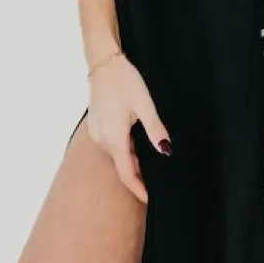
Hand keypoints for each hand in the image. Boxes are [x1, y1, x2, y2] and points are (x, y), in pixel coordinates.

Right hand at [86, 53, 172, 203]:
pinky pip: (112, 143)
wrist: (103, 62)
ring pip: (117, 153)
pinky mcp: (96, 125)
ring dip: (132, 159)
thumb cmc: (125, 81)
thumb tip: (167, 151)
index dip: (138, 189)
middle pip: (122, 165)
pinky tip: (136, 141)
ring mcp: (97, 132)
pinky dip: (124, 147)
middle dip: (139, 174)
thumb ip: (155, 130)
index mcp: (114, 138)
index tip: (150, 200)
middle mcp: (102, 139)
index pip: (127, 174)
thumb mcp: (145, 105)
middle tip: (158, 179)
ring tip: (151, 161)